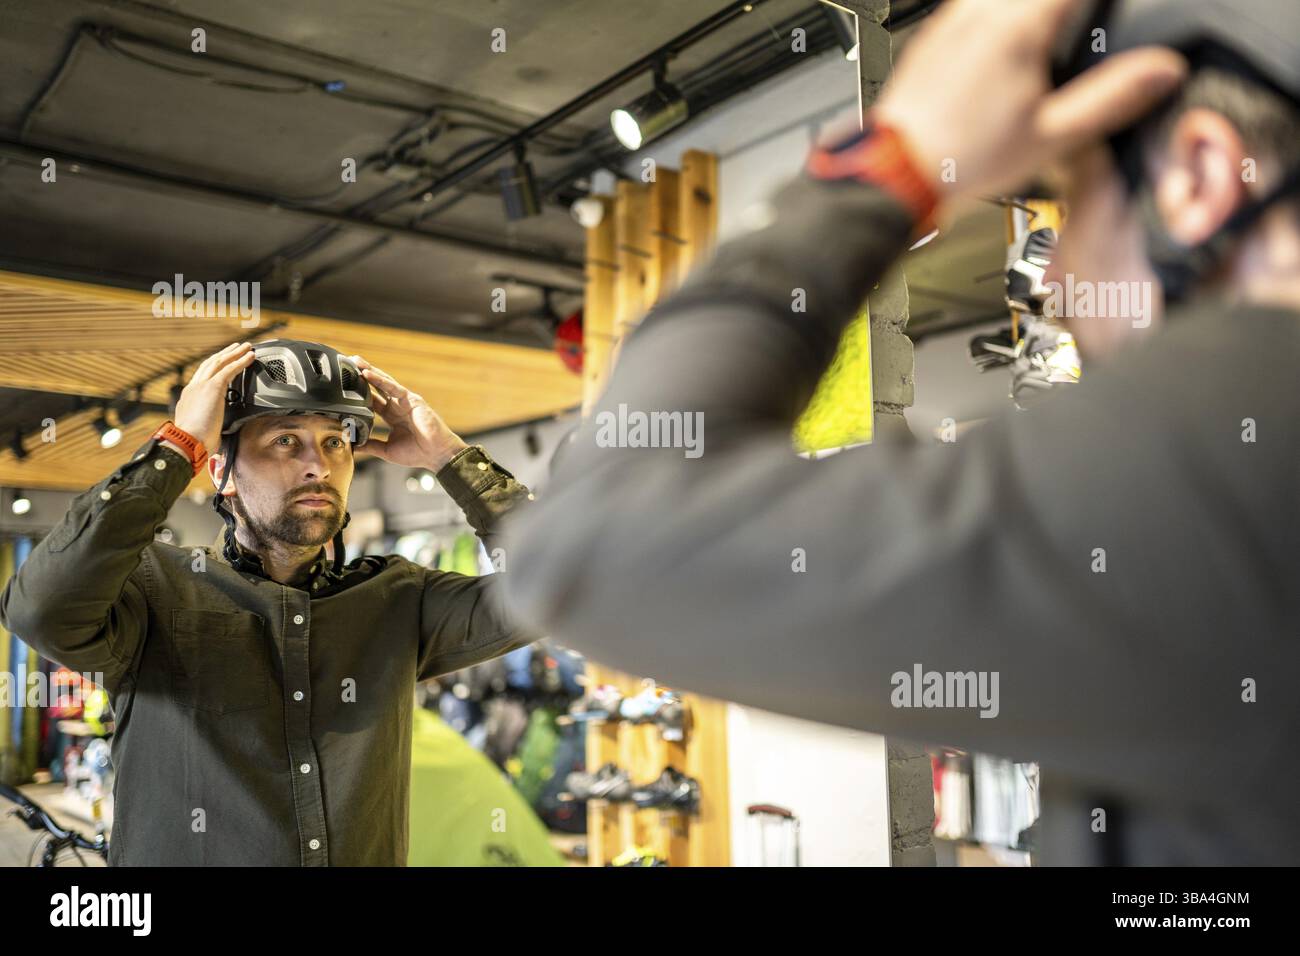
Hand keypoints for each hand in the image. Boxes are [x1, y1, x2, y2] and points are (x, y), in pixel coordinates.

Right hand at [172, 342, 255, 451]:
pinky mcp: (212, 387)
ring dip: (234, 353)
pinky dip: (241, 361)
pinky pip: (229, 369)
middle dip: (224, 354)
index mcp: (190, 398)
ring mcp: (202, 386)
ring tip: (246, 347)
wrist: (187, 442)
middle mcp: (194, 388)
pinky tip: (250, 356)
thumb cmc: (195, 443)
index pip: (202, 377)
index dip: (214, 368)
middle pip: (210, 364)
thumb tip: (222, 439)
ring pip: (220, 362)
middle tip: (235, 347)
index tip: (223, 363)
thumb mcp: (204, 432)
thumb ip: (213, 429)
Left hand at [350, 356, 466, 469]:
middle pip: (376, 387)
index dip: (359, 392)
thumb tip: (353, 445)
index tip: (343, 386)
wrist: (436, 454)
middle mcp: (397, 406)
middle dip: (362, 376)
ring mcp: (404, 401)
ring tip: (354, 361)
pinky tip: (367, 373)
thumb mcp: (387, 450)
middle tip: (347, 365)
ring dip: (369, 371)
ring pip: (383, 382)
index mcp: (391, 417)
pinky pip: (393, 387)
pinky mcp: (412, 399)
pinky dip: (380, 380)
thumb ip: (370, 445)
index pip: (372, 401)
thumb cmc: (417, 453)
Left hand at [874, 0, 1186, 208]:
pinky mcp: (934, 36)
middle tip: (1090, 20)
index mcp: (1017, 27)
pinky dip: (1004, 12)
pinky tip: (1014, 37)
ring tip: (1060, 26)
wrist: (895, 173)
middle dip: (1070, 7)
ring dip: (1037, 9)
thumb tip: (1162, 71)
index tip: (1114, 7)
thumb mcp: (1052, 137)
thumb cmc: (961, 160)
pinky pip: (976, 3)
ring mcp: (953, 20)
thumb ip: (1111, 97)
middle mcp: (981, 12)